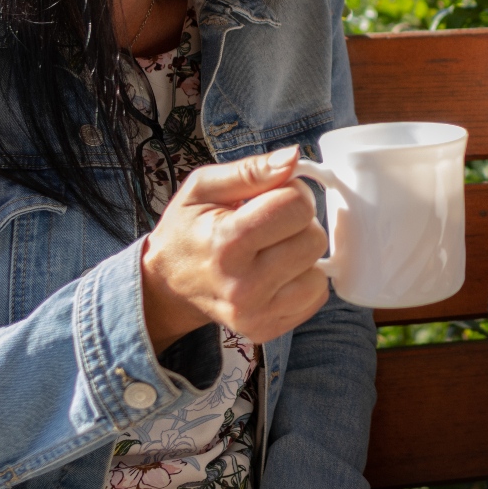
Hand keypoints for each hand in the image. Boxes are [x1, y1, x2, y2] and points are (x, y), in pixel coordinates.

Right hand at [138, 146, 329, 350]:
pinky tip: (274, 274)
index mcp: (226, 243)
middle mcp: (242, 286)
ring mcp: (255, 314)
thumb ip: (251, 170)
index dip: (290, 193)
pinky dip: (301, 280)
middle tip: (269, 226)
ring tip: (270, 251)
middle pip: (314, 239)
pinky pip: (316, 296)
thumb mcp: (204, 188)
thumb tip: (294, 157)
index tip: (269, 199)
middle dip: (299, 224)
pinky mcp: (267, 331)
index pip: (297, 207)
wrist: (168, 285)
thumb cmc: (188, 230)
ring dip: (301, 255)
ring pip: (319, 271)